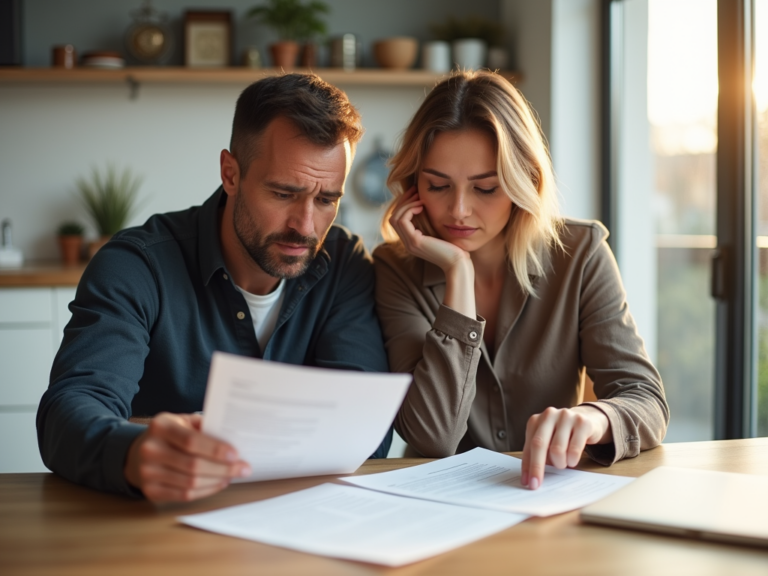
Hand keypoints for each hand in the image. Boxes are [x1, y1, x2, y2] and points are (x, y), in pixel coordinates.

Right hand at [124, 412, 250, 502]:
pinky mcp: (150, 491)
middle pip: (193, 465)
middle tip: (244, 468)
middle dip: (223, 468)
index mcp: (160, 426)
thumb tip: (233, 439)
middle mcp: (151, 449)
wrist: (137, 452)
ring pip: (190, 483)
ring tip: (232, 475)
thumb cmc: (170, 434)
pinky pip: (184, 495)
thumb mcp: (183, 421)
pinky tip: (218, 483)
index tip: (236, 454)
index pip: (191, 441)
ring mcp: (148, 473)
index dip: (215, 450)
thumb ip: (204, 426)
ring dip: (217, 481)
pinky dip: (206, 491)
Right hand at [389, 187, 470, 273]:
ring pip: (395, 218)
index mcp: (411, 241)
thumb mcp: (438, 231)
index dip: (404, 204)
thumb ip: (430, 222)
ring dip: (406, 204)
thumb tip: (426, 204)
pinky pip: (402, 221)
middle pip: (393, 217)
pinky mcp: (415, 242)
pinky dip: (409, 210)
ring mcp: (409, 243)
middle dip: (403, 201)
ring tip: (420, 198)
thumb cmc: (453, 248)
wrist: (458, 263)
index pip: (397, 219)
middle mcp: (407, 243)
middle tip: (415, 191)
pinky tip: (421, 206)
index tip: (416, 193)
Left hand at [521, 405, 610, 489]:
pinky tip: (572, 460)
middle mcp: (549, 415)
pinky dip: (572, 460)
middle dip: (537, 467)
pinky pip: (574, 449)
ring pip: (557, 449)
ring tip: (563, 463)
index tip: (526, 482)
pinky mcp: (582, 423)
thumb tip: (532, 477)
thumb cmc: (563, 434)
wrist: (587, 419)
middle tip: (537, 484)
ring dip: (560, 463)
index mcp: (535, 421)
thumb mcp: (548, 440)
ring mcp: (566, 417)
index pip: (528, 446)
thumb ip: (539, 454)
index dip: (527, 465)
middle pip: (539, 444)